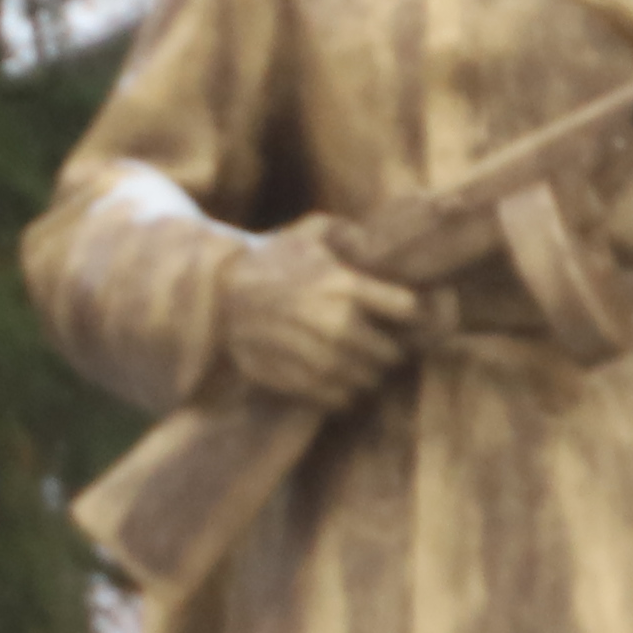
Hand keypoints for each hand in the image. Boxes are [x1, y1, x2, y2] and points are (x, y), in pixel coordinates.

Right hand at [215, 223, 416, 410]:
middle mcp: (333, 322)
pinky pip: (341, 398)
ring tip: (360, 362)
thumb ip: (349, 235)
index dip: (413, 314)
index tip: (406, 315)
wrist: (219, 296)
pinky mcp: (297, 381)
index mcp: (342, 283)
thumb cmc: (271, 262)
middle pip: (391, 352)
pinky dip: (346, 392)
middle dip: (392, 349)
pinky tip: (338, 377)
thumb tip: (381, 244)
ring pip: (369, 379)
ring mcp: (316, 356)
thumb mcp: (309, 234)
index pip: (407, 309)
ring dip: (370, 373)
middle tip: (384, 344)